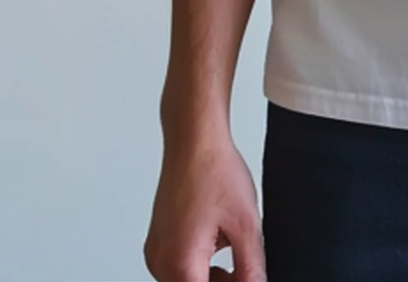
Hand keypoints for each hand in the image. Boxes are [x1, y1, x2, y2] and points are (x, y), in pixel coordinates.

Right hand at [144, 135, 264, 281]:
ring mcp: (156, 252)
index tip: (244, 277)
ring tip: (233, 247)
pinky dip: (199, 264)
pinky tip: (217, 241)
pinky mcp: (158, 242)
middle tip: (245, 269)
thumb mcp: (246, 225)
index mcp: (181, 264)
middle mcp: (161, 263)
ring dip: (210, 276)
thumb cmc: (214, 171)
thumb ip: (251, 269)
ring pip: (187, 281)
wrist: (194, 140)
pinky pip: (178, 266)